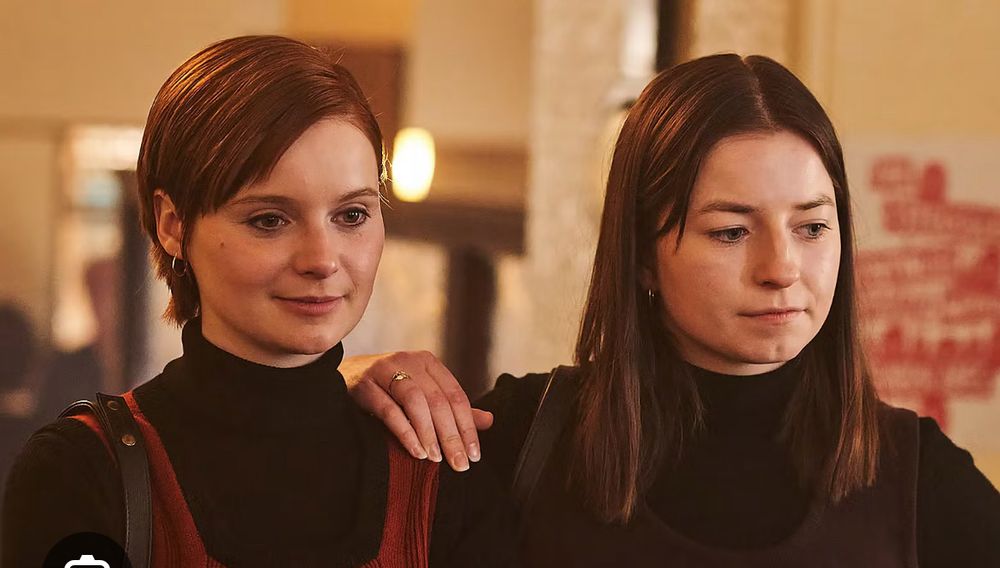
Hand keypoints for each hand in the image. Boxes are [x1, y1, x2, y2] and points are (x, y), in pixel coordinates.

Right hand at [341, 351, 493, 471]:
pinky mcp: (364, 384)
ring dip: (429, 433)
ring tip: (437, 459)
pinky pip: (388, 409)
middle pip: (438, 400)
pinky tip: (415, 451)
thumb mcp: (422, 393)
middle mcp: (408, 361)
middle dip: (452, 436)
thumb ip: (453, 407)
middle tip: (460, 464)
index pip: (455, 395)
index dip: (467, 426)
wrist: (344, 376)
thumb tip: (489, 421)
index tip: (475, 454)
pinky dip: (405, 432)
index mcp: (428, 362)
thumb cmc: (389, 388)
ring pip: (415, 401)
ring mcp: (384, 370)